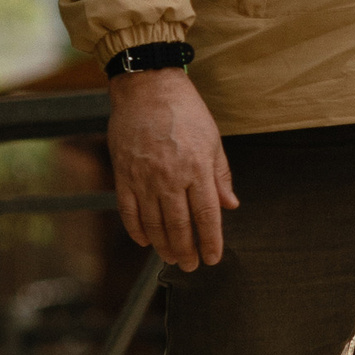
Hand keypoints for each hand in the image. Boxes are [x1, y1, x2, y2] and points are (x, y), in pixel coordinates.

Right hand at [107, 67, 236, 270]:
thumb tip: (230, 205)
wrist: (148, 88)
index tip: (212, 259)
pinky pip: (128, 211)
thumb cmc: (185, 111)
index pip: (206, 216)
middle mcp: (170, 178)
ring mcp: (144, 178)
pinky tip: (144, 241)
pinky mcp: (123, 174)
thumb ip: (220, 175)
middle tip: (190, 266)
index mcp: (197, 168)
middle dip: (186, 250)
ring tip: (170, 258)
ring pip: (153, 223)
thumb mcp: (213, 139)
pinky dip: (136, 229)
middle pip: (179, 225)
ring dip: (163, 245)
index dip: (210, 241)